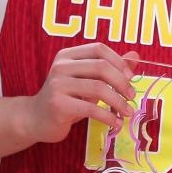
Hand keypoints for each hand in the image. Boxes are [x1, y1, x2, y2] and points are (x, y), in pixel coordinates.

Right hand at [21, 43, 139, 144]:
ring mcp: (57, 85)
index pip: (99, 49)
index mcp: (68, 55)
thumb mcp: (87, 80)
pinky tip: (116, 123)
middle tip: (132, 96)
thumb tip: (135, 56)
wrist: (35, 119)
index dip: (118, 62)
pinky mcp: (58, 105)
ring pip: (98, 88)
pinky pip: (91, 109)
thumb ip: (110, 68)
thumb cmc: (67, 98)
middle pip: (101, 67)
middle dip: (122, 82)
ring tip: (127, 111)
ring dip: (118, 102)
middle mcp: (61, 66)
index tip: (130, 77)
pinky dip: (108, 116)